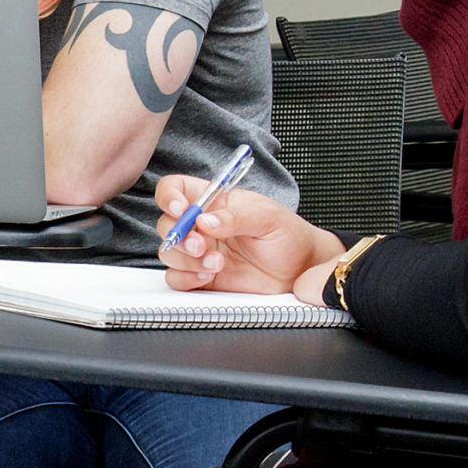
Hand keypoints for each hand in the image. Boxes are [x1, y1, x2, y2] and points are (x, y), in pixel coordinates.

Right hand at [154, 172, 343, 299]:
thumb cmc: (287, 235)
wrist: (300, 270)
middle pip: (167, 224)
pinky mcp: (201, 276)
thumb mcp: (267, 217)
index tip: (182, 210)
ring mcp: (200, 252)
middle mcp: (201, 226)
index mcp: (213, 201)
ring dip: (186, 260)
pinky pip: (176, 278)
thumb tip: (205, 220)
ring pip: (168, 252)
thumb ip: (235, 217)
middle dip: (180, 236)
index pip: (176, 189)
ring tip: (217, 264)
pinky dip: (187, 278)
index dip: (169, 196)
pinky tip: (209, 276)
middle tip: (202, 245)